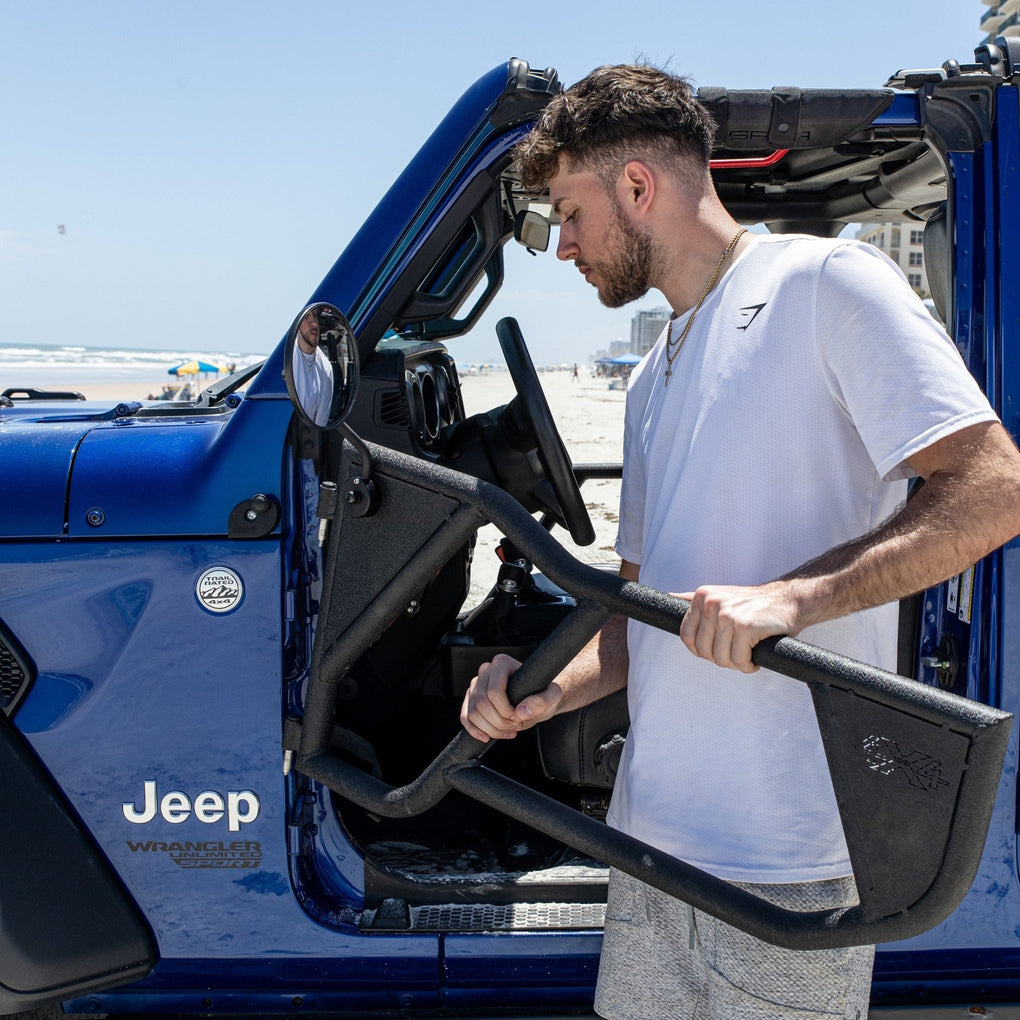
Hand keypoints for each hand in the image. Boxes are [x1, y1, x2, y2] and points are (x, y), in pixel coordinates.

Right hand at [460, 653, 562, 741]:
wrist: (537, 697)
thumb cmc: (543, 692)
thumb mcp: (552, 696)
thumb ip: (542, 701)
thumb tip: (521, 711)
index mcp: (502, 663)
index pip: (494, 691)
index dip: (505, 710)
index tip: (519, 718)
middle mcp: (486, 671)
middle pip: (482, 703)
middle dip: (499, 722)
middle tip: (516, 726)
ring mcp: (476, 685)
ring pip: (473, 713)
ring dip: (491, 729)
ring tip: (509, 731)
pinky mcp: (471, 699)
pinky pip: (465, 717)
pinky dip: (474, 730)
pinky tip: (487, 737)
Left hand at [677, 582, 802, 672]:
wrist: (789, 600)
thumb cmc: (754, 604)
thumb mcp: (719, 595)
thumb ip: (694, 599)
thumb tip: (668, 596)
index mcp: (702, 596)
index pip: (686, 636)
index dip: (701, 650)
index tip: (718, 649)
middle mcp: (711, 603)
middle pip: (702, 650)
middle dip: (721, 658)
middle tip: (737, 653)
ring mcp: (727, 615)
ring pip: (720, 658)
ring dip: (736, 664)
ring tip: (747, 655)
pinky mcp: (744, 628)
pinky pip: (738, 660)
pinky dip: (748, 666)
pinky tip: (755, 659)